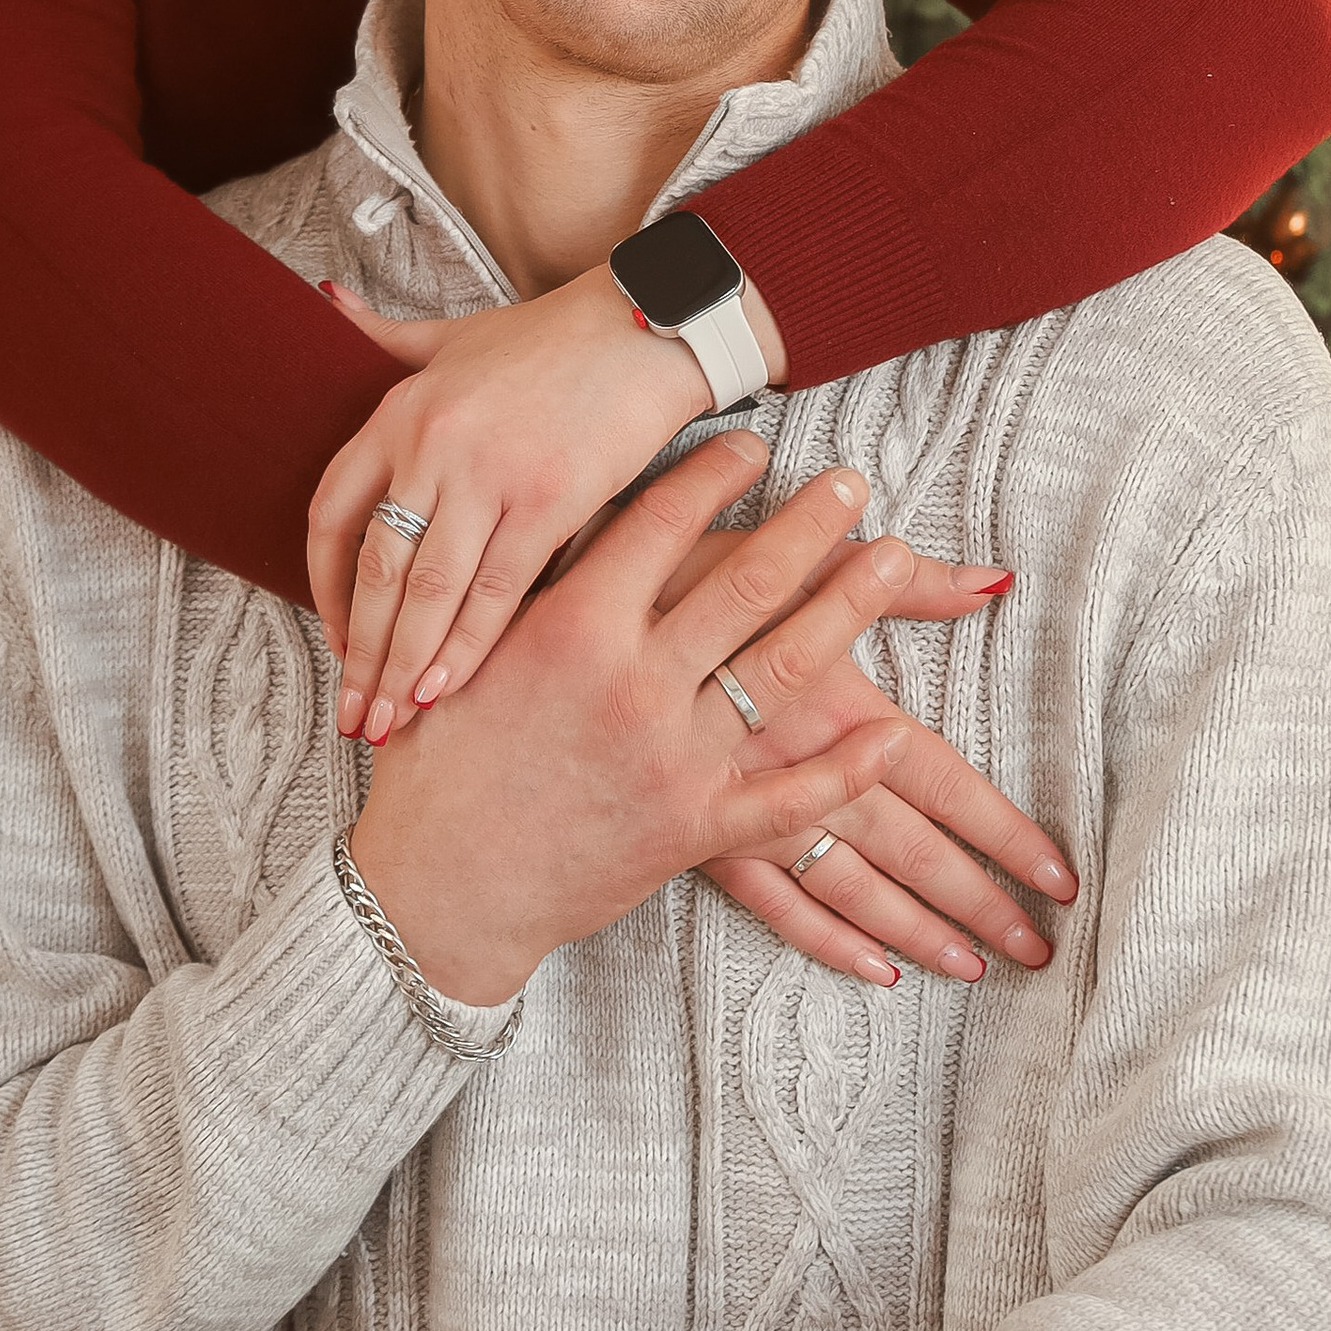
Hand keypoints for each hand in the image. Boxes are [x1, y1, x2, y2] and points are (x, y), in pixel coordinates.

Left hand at [311, 263, 740, 743]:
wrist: (646, 325)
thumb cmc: (552, 336)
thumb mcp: (454, 333)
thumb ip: (384, 336)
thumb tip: (322, 302)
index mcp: (399, 412)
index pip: (333, 516)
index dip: (326, 589)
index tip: (337, 639)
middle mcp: (431, 447)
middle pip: (377, 572)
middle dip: (361, 656)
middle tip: (354, 718)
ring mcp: (488, 476)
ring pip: (428, 594)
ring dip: (402, 668)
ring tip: (389, 725)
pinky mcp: (549, 501)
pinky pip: (496, 592)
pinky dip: (466, 648)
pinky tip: (444, 690)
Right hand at [347, 438, 1067, 1005]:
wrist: (435, 886)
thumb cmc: (436, 763)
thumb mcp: (469, 653)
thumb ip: (527, 589)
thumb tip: (561, 511)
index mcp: (570, 626)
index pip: (661, 523)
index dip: (715, 475)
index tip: (755, 444)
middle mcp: (631, 683)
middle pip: (745, 583)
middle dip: (810, 525)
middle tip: (854, 482)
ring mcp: (670, 757)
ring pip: (782, 669)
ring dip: (848, 607)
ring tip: (896, 558)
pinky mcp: (692, 828)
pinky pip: (788, 797)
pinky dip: (846, 769)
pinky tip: (893, 736)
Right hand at [657, 526, 1064, 987]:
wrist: (537, 635)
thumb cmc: (666, 575)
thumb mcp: (782, 560)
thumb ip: (897, 578)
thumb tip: (995, 579)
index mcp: (830, 699)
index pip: (940, 778)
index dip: (1003, 828)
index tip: (1058, 873)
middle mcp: (798, 765)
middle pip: (908, 847)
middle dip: (977, 898)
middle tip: (1039, 947)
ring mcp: (742, 810)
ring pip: (851, 887)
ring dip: (917, 927)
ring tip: (977, 965)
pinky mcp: (696, 836)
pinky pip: (775, 905)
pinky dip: (826, 939)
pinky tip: (874, 968)